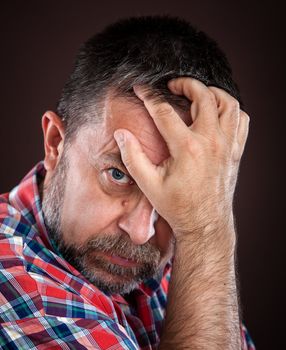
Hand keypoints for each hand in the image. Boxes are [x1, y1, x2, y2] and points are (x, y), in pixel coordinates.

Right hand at [114, 77, 249, 242]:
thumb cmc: (177, 206)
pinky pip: (242, 121)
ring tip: (198, 93)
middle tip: (172, 85)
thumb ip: (132, 156)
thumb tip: (122, 134)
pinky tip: (218, 113)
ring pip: (228, 104)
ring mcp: (226, 145)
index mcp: (187, 147)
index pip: (164, 110)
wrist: (204, 224)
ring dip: (212, 92)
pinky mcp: (235, 152)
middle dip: (185, 84)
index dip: (149, 96)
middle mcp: (210, 141)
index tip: (140, 89)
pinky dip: (231, 111)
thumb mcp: (148, 184)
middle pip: (203, 96)